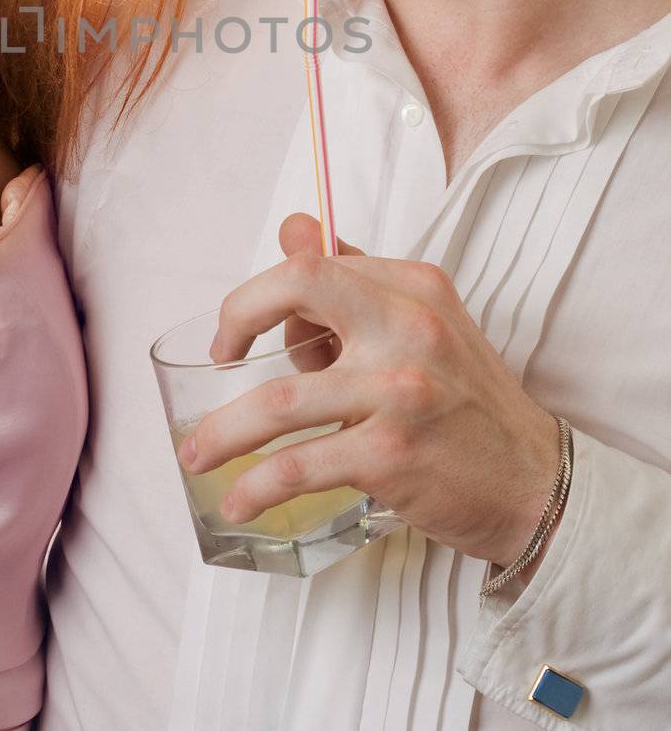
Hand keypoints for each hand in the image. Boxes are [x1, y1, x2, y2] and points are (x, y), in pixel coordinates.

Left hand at [177, 214, 561, 564]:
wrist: (536, 482)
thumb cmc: (466, 402)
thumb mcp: (423, 325)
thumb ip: (356, 281)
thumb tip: (293, 229)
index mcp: (413, 286)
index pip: (314, 261)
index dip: (259, 292)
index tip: (236, 332)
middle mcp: (410, 326)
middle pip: (298, 288)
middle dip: (236, 318)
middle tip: (215, 363)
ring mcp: (401, 390)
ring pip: (281, 398)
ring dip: (224, 431)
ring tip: (195, 456)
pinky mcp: (393, 455)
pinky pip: (300, 465)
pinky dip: (257, 485)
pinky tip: (239, 501)